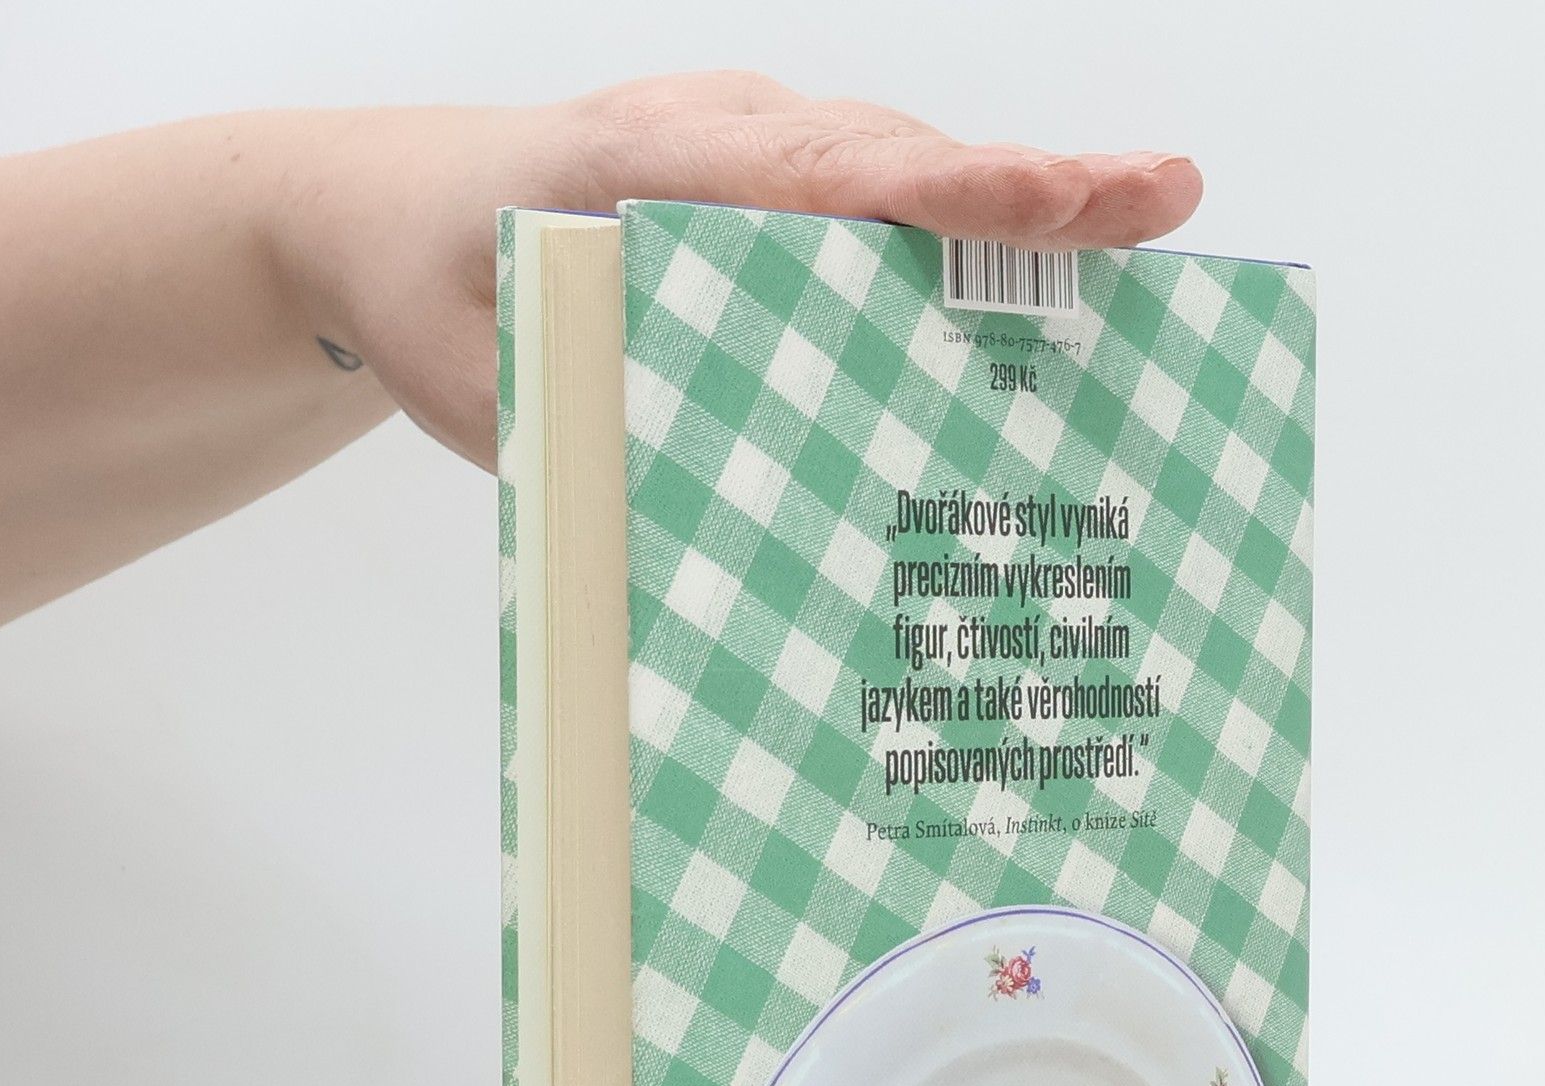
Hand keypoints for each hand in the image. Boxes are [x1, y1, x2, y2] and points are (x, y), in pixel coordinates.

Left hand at [277, 73, 1203, 468]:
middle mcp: (716, 137)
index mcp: (645, 166)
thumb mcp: (472, 377)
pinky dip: (963, 232)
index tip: (1048, 205)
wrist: (379, 211)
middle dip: (1034, 186)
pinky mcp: (762, 189)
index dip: (941, 196)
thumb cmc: (425, 288)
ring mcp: (747, 151)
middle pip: (896, 157)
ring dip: (1021, 203)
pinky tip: (1048, 278)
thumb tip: (709, 489)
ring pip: (901, 169)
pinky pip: (876, 201)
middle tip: (1164, 197)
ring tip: (1146, 226)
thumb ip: (573, 419)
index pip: (818, 176)